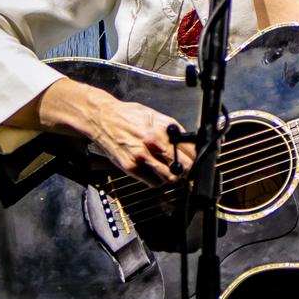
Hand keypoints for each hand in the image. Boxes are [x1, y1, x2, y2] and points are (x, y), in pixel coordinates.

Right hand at [11, 77, 195, 184]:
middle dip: (188, 170)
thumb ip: (171, 130)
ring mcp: (143, 156)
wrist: (102, 118)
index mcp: (164, 128)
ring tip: (172, 173)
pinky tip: (155, 173)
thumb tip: (188, 142)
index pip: (191, 148)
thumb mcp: (154, 116)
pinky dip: (157, 180)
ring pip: (170, 177)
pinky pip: (153, 182)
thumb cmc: (128, 116)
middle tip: (187, 170)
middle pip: (184, 165)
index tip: (197, 160)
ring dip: (174, 178)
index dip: (196, 157)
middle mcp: (155, 142)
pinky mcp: (131, 167)